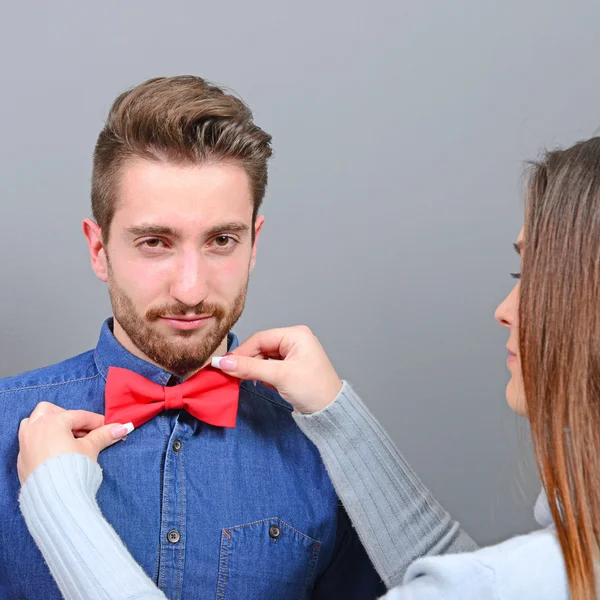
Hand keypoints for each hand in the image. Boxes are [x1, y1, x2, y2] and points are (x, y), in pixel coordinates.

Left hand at [17, 402, 131, 484]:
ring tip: (66, 437)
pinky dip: (43, 441)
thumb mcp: (91, 449)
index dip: (97, 421)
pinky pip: (30, 441)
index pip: (79, 416)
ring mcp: (25, 444)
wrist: (54, 498)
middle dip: (67, 417)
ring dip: (49, 425)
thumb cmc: (72, 468)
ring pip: (33, 423)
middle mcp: (34, 428)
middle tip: (83, 430)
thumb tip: (122, 428)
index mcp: (52, 422)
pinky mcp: (22, 460)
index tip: (109, 427)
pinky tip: (56, 452)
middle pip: (50, 411)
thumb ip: (104, 435)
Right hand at [214, 326, 342, 413]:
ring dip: (255, 370)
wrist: (331, 411)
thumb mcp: (279, 376)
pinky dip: (263, 376)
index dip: (241, 352)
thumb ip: (250, 368)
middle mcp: (294, 341)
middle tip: (232, 375)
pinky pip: (269, 368)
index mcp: (296, 335)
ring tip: (249, 381)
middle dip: (247, 362)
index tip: (223, 364)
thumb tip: (223, 362)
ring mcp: (293, 355)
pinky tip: (264, 385)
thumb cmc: (313, 389)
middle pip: (260, 348)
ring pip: (263, 359)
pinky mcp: (291, 369)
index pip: (260, 338)